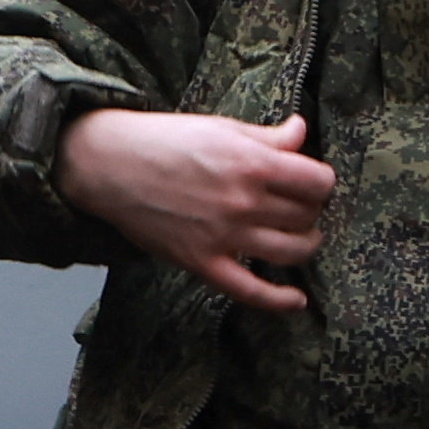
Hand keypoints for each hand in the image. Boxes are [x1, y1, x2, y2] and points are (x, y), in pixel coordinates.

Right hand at [59, 106, 331, 309]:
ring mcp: (223, 235)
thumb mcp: (220, 127)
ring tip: (300, 238)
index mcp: (252, 162)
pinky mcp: (202, 262)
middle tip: (299, 207)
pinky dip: (280, 300)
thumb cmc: (163, 140)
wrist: (107, 164)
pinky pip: (251, 290)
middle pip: (307, 216)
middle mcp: (243, 200)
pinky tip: (298, 301)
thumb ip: (266, 136)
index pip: (318, 182)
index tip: (312, 183)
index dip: (322, 183)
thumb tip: (301, 131)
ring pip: (292, 252)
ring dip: (305, 246)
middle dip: (311, 211)